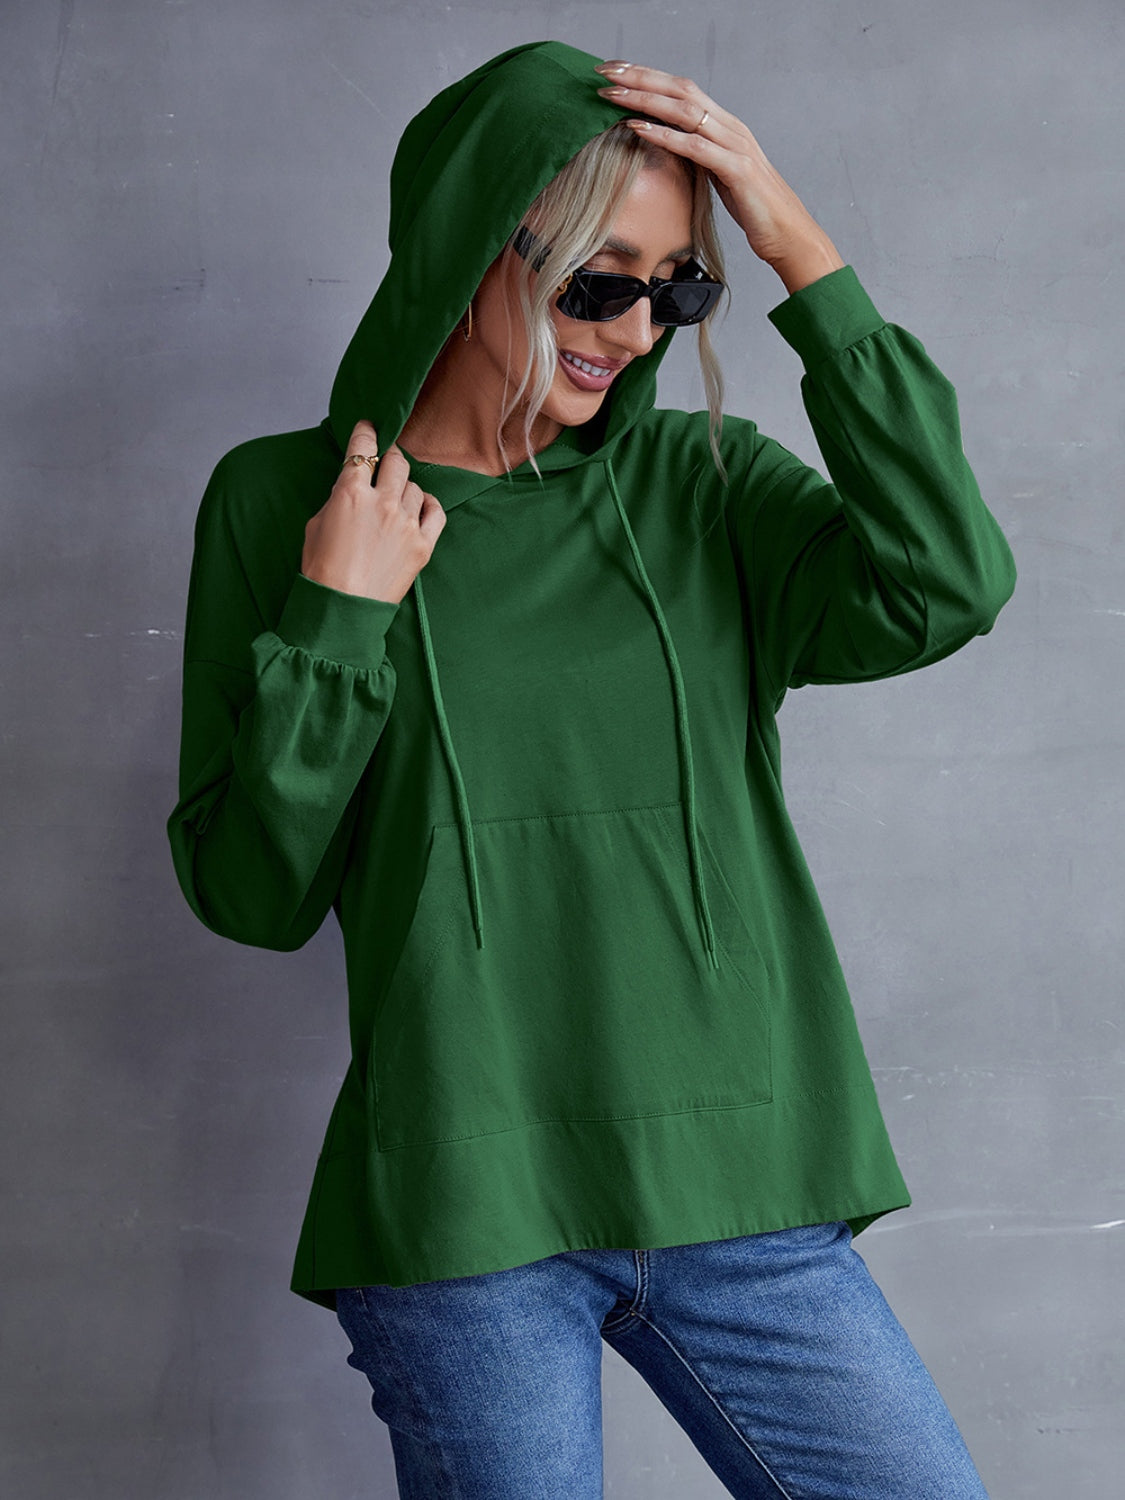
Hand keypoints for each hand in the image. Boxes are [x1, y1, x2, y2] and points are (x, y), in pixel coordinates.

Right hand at [301, 420, 446, 604]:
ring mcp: (405, 522)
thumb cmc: (322, 570)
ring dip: (405, 488)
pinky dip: (428, 505)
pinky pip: (436, 510)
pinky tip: (419, 509)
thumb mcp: (317, 524)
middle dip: (389, 460)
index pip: (363, 447)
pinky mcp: (423, 544)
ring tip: (395, 502)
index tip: (370, 427)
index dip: (366, 432)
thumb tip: (352, 489)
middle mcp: (381, 502)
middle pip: (396, 461)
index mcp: (349, 492)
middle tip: (384, 466)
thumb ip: (338, 499)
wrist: (342, 608)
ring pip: (415, 486)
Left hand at [594, 60, 845, 289]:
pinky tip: (639, 128)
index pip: (682, 90)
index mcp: (725, 126)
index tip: (616, 71)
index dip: (648, 77)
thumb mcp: (719, 176)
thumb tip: (669, 147)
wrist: (789, 234)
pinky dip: (665, 135)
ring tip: (613, 94)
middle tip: (604, 70)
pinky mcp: (737, 170)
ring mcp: (735, 145)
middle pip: (680, 89)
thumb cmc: (754, 209)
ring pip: (685, 111)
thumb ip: (698, 156)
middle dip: (640, 77)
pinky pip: (695, 147)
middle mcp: (731, 127)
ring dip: (646, 100)